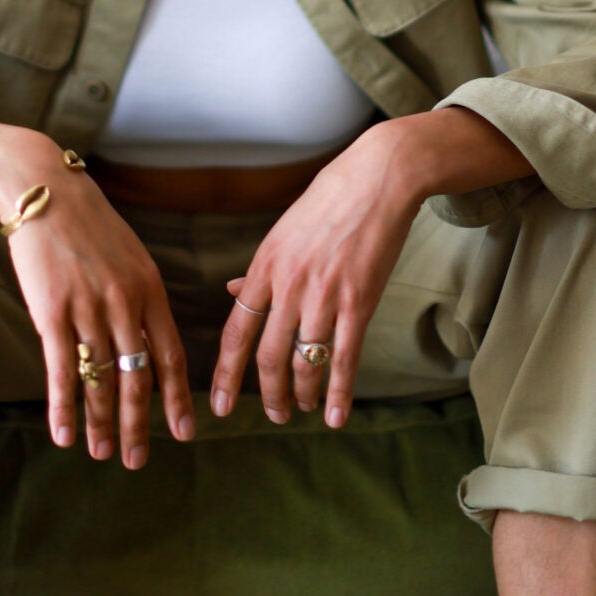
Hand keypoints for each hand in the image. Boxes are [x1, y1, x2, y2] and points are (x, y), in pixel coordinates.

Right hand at [0, 120, 194, 467]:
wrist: (42, 190)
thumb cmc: (86, 223)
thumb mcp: (129, 255)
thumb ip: (140, 296)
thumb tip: (147, 339)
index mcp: (150, 288)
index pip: (170, 355)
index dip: (177, 398)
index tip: (184, 433)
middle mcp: (124, 303)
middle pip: (137, 377)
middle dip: (138, 425)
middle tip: (137, 460)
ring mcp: (88, 308)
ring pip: (100, 380)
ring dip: (100, 423)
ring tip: (100, 453)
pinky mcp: (51, 312)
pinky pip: (60, 370)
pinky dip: (63, 407)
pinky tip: (64, 434)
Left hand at [209, 120, 424, 429]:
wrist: (377, 179)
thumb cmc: (328, 202)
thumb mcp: (282, 232)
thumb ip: (258, 269)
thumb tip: (231, 291)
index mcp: (265, 266)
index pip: (235, 330)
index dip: (225, 373)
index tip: (218, 404)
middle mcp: (288, 285)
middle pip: (267, 355)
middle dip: (268, 394)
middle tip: (273, 415)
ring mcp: (324, 295)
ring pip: (303, 362)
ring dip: (301, 394)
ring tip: (302, 408)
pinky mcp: (359, 301)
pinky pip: (344, 358)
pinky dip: (338, 393)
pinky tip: (334, 416)